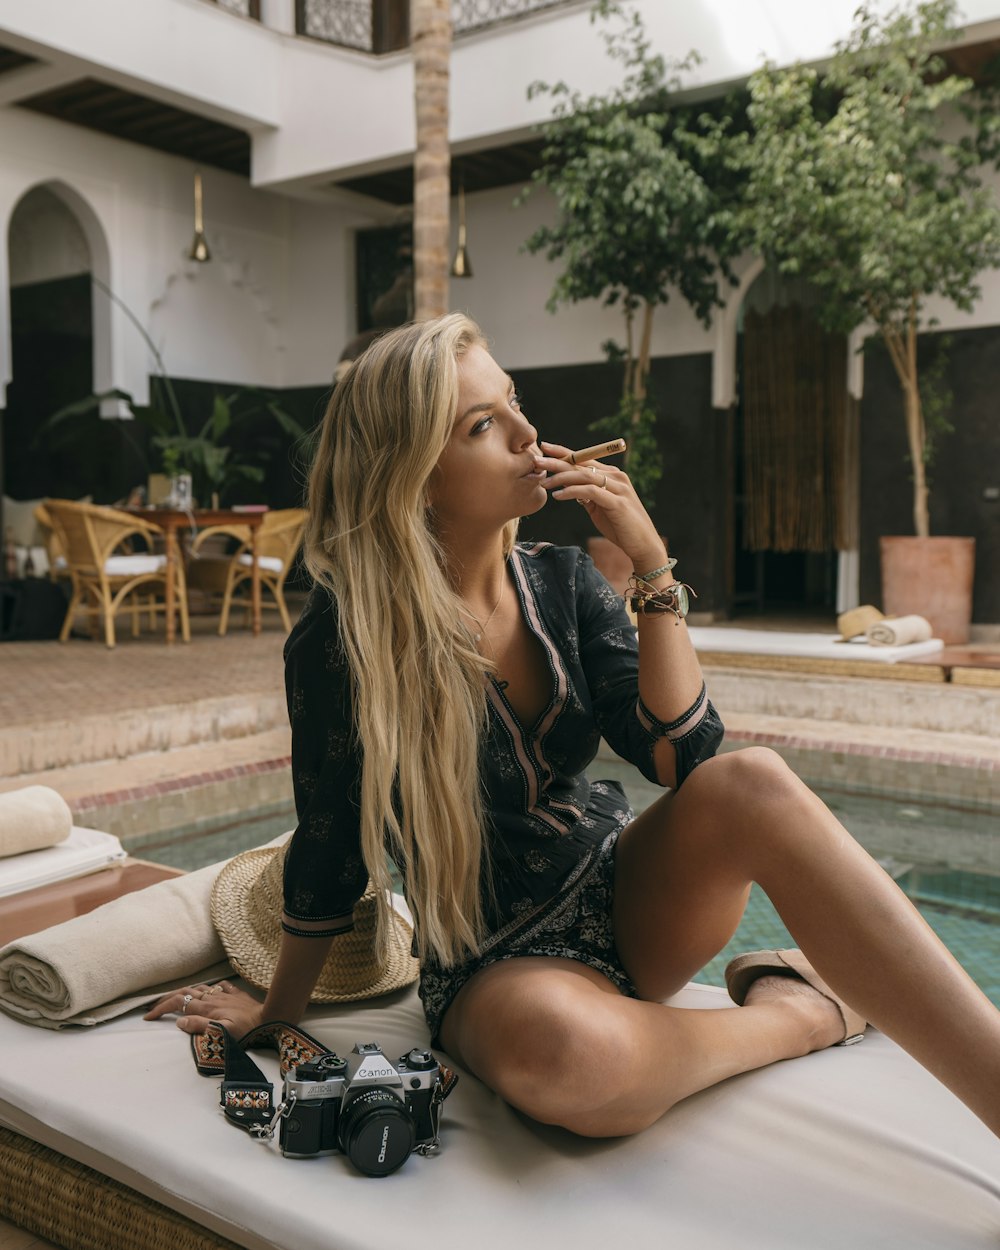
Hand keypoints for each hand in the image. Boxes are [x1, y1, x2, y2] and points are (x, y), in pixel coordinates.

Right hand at [143, 979, 265, 1036]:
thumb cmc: (246, 1030)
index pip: (178, 1003)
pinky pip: (220, 986)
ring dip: (185, 993)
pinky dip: (210, 988)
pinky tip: (209, 990)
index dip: (161, 1008)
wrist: (269, 1018)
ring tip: (176, 999)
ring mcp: (225, 995)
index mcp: (207, 1008)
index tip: (148, 1016)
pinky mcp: (236, 995)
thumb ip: (200, 1026)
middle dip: (167, 999)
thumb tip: (180, 1021)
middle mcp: (213, 998)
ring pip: (200, 988)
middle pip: (185, 993)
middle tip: (154, 1006)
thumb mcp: (221, 1032)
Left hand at [539, 440, 665, 570]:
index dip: (564, 452)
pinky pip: (590, 492)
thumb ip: (587, 496)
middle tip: (536, 460)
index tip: (544, 448)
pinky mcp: (617, 502)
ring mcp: (618, 489)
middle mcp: (616, 477)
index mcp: (612, 476)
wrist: (643, 545)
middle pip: (582, 465)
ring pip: (585, 476)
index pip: (585, 459)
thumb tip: (568, 488)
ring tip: (544, 481)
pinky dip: (572, 492)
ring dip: (561, 477)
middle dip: (557, 461)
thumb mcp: (600, 508)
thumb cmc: (621, 527)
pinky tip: (558, 495)